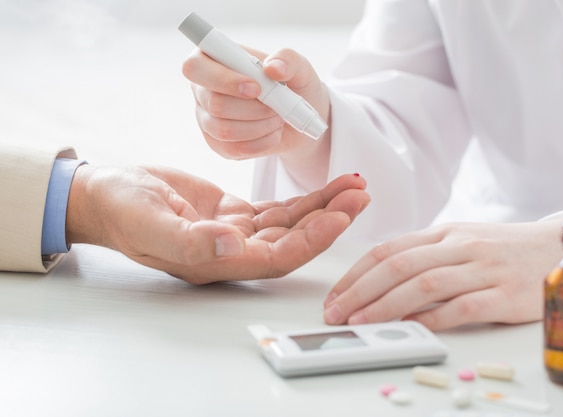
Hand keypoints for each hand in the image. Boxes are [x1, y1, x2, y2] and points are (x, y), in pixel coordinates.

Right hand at [66, 165, 368, 283]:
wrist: (108, 195)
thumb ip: (189, 240)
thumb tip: (232, 246)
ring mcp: (236, 233)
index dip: (311, 240)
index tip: (340, 216)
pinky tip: (327, 187)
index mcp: (218, 262)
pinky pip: (278, 208)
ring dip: (324, 205)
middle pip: (294, 240)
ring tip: (354, 185)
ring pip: (291, 223)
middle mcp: (234, 252)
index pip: (277, 257)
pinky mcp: (235, 213)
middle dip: (330, 218)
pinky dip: (304, 198)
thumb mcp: (150, 223)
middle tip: (361, 195)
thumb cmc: (122, 211)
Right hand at [182, 46, 330, 189]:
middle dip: (253, 108)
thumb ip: (288, 59)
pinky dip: (261, 143)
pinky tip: (272, 133)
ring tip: (277, 118)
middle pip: (213, 103)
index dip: (223, 80)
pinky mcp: (217, 144)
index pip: (195, 67)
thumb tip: (272, 68)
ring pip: (223, 129)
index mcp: (212, 59)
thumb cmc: (293, 85)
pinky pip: (233, 149)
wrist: (298, 118)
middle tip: (276, 106)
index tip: (255, 88)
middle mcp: (203, 89)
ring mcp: (206, 119)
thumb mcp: (298, 66)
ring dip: (259, 126)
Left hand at [323, 220, 562, 330]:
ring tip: (360, 321)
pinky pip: (462, 307)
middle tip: (336, 312)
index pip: (389, 249)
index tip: (335, 295)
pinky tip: (411, 328)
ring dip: (386, 304)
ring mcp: (483, 269)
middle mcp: (460, 246)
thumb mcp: (461, 240)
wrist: (558, 248)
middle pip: (399, 265)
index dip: (356, 273)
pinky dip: (432, 318)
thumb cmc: (501, 248)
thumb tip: (380, 280)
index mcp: (444, 232)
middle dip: (360, 290)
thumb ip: (425, 255)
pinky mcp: (506, 295)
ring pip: (425, 284)